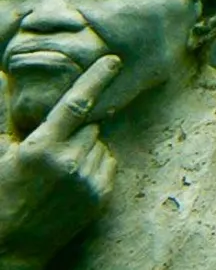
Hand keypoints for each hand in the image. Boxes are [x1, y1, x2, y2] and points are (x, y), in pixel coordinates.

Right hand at [0, 55, 120, 263]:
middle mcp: (70, 163)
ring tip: (58, 168)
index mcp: (42, 148)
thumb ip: (1, 113)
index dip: (96, 78)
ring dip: (85, 147)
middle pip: (90, 125)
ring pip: (99, 144)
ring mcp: (88, 181)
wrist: (10, 246)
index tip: (113, 60)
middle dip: (76, 129)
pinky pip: (108, 164)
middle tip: (54, 147)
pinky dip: (95, 164)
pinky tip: (71, 178)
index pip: (76, 103)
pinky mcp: (100, 197)